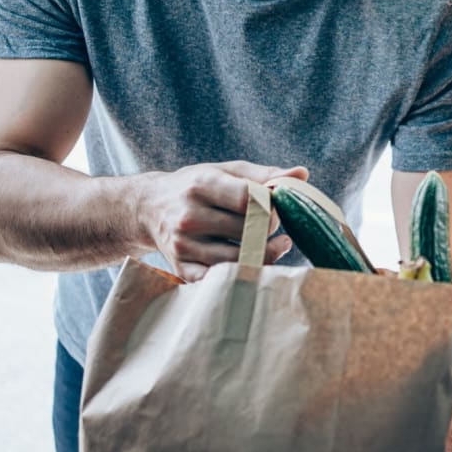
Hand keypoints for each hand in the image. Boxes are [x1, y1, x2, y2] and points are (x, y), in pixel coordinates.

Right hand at [139, 160, 307, 280]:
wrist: (148, 207)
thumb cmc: (197, 186)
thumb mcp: (226, 171)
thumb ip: (265, 174)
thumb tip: (302, 174)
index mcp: (202, 185)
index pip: (248, 200)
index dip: (272, 205)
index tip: (278, 206)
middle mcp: (189, 216)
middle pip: (248, 231)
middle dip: (270, 229)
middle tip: (275, 226)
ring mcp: (184, 246)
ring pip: (239, 259)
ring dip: (267, 254)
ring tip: (278, 245)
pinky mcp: (182, 268)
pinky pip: (221, 280)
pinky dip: (244, 274)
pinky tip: (254, 261)